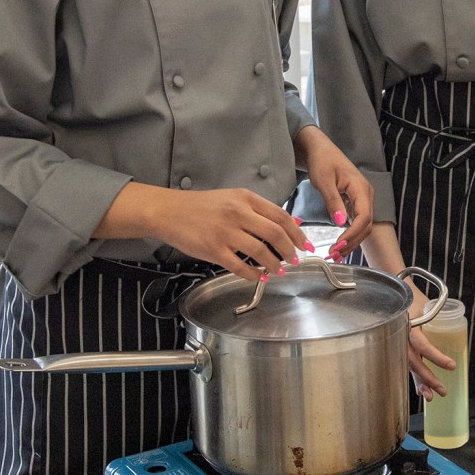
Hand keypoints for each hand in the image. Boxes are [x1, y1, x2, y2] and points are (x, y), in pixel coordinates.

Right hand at [154, 188, 312, 281]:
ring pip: (260, 251)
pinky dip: (253, 274)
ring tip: (278, 270)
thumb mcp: (232, 198)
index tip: (305, 244)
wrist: (169, 211)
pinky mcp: (213, 250)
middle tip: (294, 260)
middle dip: (290, 250)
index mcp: (245, 198)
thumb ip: (258, 210)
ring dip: (274, 264)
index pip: (280, 215)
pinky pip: (240, 266)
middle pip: (275, 233)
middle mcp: (237, 213)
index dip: (297, 233)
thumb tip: (289, 223)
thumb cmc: (201, 206)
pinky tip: (259, 276)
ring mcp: (225, 232)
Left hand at [295, 128, 374, 256]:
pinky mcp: (355, 202)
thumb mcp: (324, 180)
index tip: (338, 245)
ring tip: (336, 254)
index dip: (352, 234)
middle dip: (352, 242)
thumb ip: (333, 201)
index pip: (364, 217)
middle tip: (334, 254)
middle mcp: (366, 194)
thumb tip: (341, 223)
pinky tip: (339, 244)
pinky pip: (357, 222)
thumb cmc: (321, 161)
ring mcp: (362, 199)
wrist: (319, 150)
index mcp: (361, 188)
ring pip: (363, 226)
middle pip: (366, 225)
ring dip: (351, 241)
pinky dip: (349, 235)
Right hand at [405, 306, 458, 398]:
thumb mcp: (425, 306)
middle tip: (442, 390)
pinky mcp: (399, 350)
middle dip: (428, 378)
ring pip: (409, 367)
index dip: (436, 357)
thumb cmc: (413, 300)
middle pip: (414, 362)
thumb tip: (457, 333)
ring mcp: (397, 345)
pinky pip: (406, 367)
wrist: (394, 297)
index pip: (422, 345)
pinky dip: (414, 380)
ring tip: (431, 397)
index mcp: (407, 325)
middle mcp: (400, 338)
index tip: (452, 366)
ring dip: (420, 383)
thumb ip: (436, 319)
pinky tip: (421, 391)